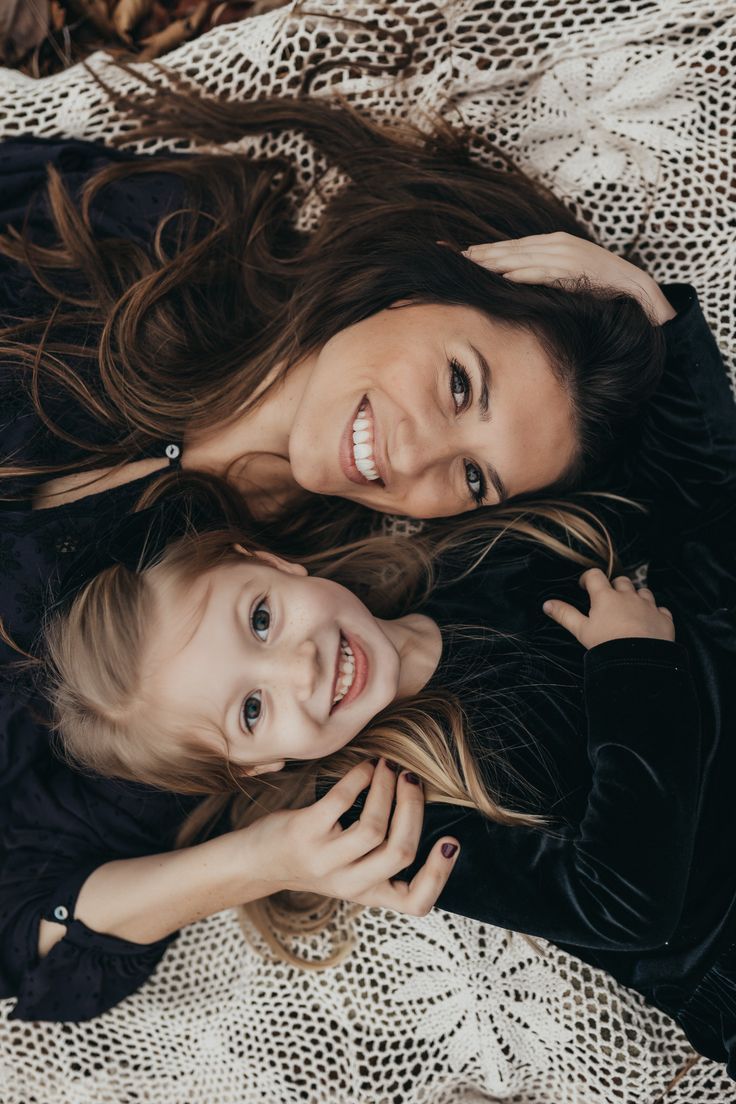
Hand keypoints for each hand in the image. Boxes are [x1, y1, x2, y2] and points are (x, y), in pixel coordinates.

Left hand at [247, 759, 459, 916]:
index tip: (451, 842)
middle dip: (413, 809)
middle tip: (413, 779)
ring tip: (389, 767)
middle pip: (399, 853)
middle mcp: (348, 883)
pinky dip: (359, 778)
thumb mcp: (351, 870)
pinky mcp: (304, 834)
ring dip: (387, 790)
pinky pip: (340, 802)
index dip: (439, 875)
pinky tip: (365, 766)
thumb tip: (421, 807)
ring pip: (372, 829)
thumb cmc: (314, 856)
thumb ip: (382, 855)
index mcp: (368, 892)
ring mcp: (324, 860)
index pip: (415, 903)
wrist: (256, 862)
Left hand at [462, 232, 675, 323]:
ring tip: (467, 265)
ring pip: (521, 258)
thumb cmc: (603, 286)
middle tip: (452, 256)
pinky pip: (542, 272)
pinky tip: (502, 277)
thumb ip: (548, 274)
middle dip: (481, 253)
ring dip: (493, 261)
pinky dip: (521, 274)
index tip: (463, 253)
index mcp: (556, 244)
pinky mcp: (574, 270)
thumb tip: (520, 279)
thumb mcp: (571, 276)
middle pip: (511, 249)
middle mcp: (558, 245)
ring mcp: (566, 255)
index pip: (514, 246)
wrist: (638, 289)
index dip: (487, 250)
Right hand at [543, 568, 674, 648]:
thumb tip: (546, 604)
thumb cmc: (607, 645)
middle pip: (621, 581)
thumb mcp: (581, 631)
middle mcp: (628, 596)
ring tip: (630, 609)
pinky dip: (654, 612)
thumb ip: (564, 614)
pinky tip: (649, 620)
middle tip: (608, 599)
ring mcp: (648, 606)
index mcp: (606, 597)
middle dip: (614, 586)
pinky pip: (661, 608)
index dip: (588, 578)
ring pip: (643, 591)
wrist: (639, 662)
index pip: (595, 575)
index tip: (584, 585)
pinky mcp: (664, 618)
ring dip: (636, 596)